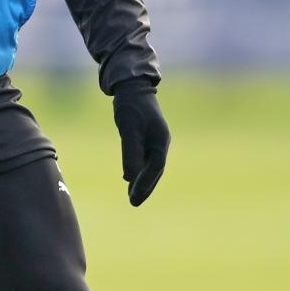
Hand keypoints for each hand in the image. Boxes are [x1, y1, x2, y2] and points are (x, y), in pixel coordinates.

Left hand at [112, 80, 170, 205]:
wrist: (132, 87)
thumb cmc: (130, 106)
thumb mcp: (128, 129)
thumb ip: (130, 152)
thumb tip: (130, 178)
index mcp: (160, 140)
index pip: (155, 168)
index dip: (145, 185)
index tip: (134, 198)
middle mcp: (161, 142)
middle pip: (155, 170)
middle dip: (145, 187)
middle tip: (134, 202)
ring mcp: (155, 140)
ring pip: (151, 166)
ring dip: (142, 181)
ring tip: (132, 196)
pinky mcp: (147, 137)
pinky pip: (145, 158)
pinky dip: (139, 170)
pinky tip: (130, 178)